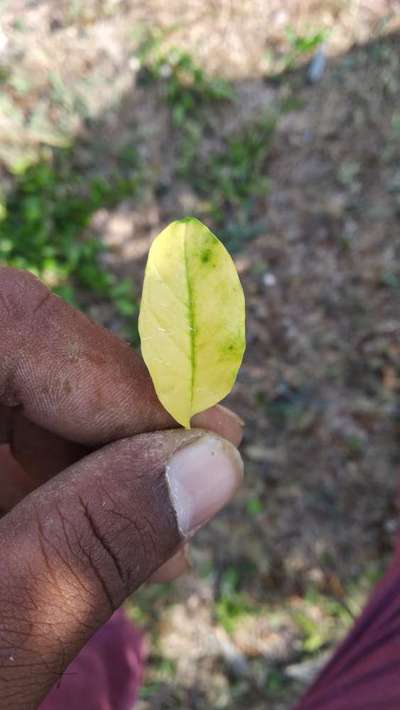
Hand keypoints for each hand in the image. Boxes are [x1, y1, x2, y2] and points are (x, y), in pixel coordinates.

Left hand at [0, 268, 242, 708]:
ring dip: (81, 455)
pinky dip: (34, 477)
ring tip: (154, 532)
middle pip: (4, 344)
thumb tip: (214, 465)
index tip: (210, 444)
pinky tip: (80, 533)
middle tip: (197, 479)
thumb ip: (91, 542)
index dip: (120, 380)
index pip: (6, 323)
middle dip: (109, 419)